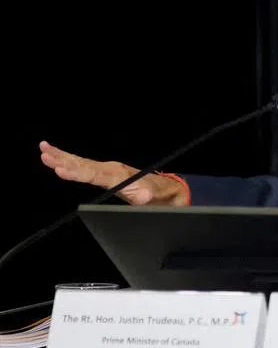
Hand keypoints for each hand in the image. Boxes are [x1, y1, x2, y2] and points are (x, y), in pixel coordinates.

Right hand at [39, 141, 189, 205]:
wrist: (164, 191)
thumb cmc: (156, 195)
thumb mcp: (152, 198)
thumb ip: (144, 197)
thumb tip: (141, 196)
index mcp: (117, 175)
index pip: (92, 174)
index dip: (76, 173)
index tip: (60, 170)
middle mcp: (109, 169)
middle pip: (82, 164)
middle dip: (63, 160)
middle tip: (45, 155)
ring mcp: (106, 169)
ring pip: (80, 162)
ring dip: (61, 156)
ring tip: (43, 150)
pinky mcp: (104, 173)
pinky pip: (83, 165)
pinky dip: (68, 160)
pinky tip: (56, 157)